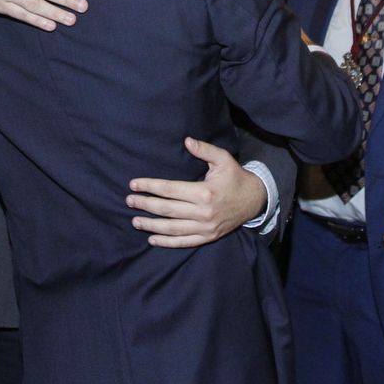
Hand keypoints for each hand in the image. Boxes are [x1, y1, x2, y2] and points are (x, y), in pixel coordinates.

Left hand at [126, 137, 266, 247]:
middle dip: (145, 205)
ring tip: (135, 220)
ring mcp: (205, 227)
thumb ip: (204, 150)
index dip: (150, 186)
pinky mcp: (208, 237)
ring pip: (172, 228)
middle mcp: (203, 212)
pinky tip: (152, 239)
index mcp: (204, 192)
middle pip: (167, 210)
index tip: (134, 184)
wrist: (255, 200)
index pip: (170, 190)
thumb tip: (187, 140)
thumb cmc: (236, 177)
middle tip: (129, 201)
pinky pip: (184, 242)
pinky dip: (167, 242)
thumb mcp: (223, 159)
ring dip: (151, 225)